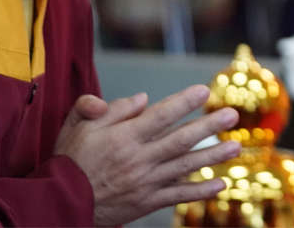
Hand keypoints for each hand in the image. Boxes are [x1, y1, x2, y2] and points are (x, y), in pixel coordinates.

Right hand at [54, 85, 242, 225]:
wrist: (57, 204)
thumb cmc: (69, 159)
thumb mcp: (78, 126)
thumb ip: (108, 108)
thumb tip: (143, 98)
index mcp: (123, 138)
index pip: (160, 116)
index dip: (183, 102)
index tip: (204, 90)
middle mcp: (138, 159)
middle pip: (180, 140)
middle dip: (209, 126)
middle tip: (233, 115)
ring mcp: (145, 182)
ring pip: (185, 167)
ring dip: (213, 157)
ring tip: (236, 146)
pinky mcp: (146, 202)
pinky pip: (178, 195)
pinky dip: (200, 191)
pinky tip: (220, 184)